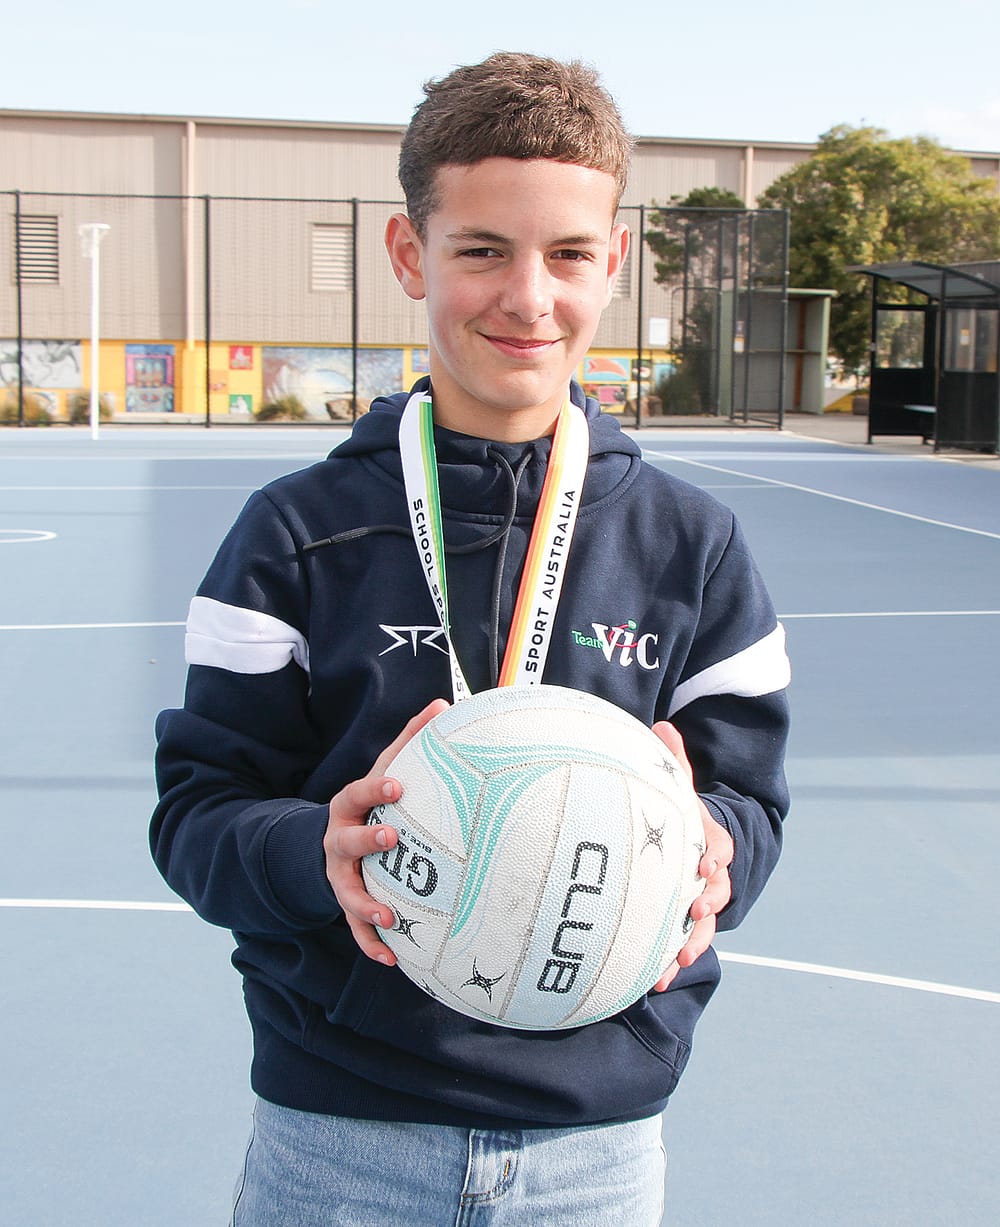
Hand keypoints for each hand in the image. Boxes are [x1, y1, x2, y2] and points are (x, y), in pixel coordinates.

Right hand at [323, 698, 449, 964]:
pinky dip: (371, 944)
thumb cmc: (374, 802)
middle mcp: (339, 841)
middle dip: (366, 842)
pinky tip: (391, 959)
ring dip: (366, 906)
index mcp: (351, 807)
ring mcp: (341, 876)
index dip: (374, 789)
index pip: (357, 793)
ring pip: (347, 893)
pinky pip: (355, 930)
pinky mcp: (348, 905)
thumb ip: (412, 740)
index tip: (397, 785)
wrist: (333, 841)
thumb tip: (443, 704)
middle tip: (391, 839)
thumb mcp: (388, 768)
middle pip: (345, 843)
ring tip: (390, 918)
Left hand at [649, 721, 733, 991]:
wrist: (700, 849)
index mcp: (710, 840)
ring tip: (677, 959)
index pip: (719, 845)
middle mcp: (712, 875)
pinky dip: (672, 962)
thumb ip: (674, 762)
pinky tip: (657, 981)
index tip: (707, 861)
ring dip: (693, 943)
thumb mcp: (680, 786)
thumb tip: (662, 724)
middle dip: (708, 903)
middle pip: (717, 891)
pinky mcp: (685, 926)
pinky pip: (682, 946)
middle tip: (695, 911)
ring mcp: (702, 903)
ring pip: (703, 927)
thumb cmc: (684, 815)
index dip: (715, 853)